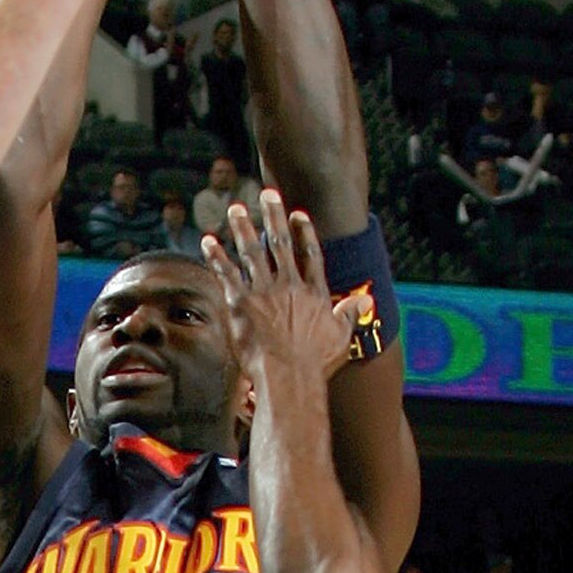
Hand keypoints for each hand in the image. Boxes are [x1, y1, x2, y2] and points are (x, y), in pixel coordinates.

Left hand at [196, 191, 362, 383]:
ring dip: (242, 228)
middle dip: (273, 216)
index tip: (298, 214)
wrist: (291, 377)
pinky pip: (227, 274)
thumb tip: (365, 300)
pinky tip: (207, 241)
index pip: (310, 254)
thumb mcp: (342, 337)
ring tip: (235, 209)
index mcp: (314, 292)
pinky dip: (216, 256)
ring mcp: (265, 292)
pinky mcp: (242, 303)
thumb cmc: (316, 364)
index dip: (304, 232)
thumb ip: (350, 314)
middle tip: (268, 195)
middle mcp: (290, 285)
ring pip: (252, 252)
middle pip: (280, 243)